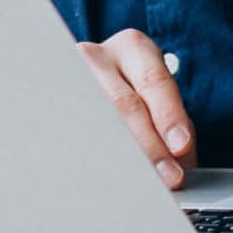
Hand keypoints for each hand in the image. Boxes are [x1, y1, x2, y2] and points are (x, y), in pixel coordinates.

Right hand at [79, 29, 196, 187]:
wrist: (88, 80)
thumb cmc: (131, 90)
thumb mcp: (152, 91)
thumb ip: (169, 119)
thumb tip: (180, 159)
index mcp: (133, 47)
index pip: (153, 81)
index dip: (169, 116)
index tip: (181, 146)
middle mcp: (98, 57)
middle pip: (123, 104)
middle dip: (149, 147)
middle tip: (168, 178)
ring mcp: (68, 78)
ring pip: (95, 122)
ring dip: (122, 160)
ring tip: (141, 185)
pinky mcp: (51, 103)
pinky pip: (73, 136)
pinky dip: (95, 162)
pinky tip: (105, 181)